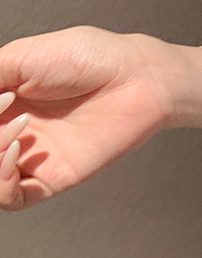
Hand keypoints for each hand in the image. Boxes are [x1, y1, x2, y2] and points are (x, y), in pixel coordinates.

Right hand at [0, 26, 174, 210]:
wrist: (133, 78)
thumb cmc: (86, 58)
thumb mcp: (19, 58)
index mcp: (1, 100)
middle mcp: (11, 131)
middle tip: (3, 110)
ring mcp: (29, 158)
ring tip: (15, 129)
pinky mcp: (51, 180)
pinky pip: (11, 199)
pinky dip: (0, 181)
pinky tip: (15, 151)